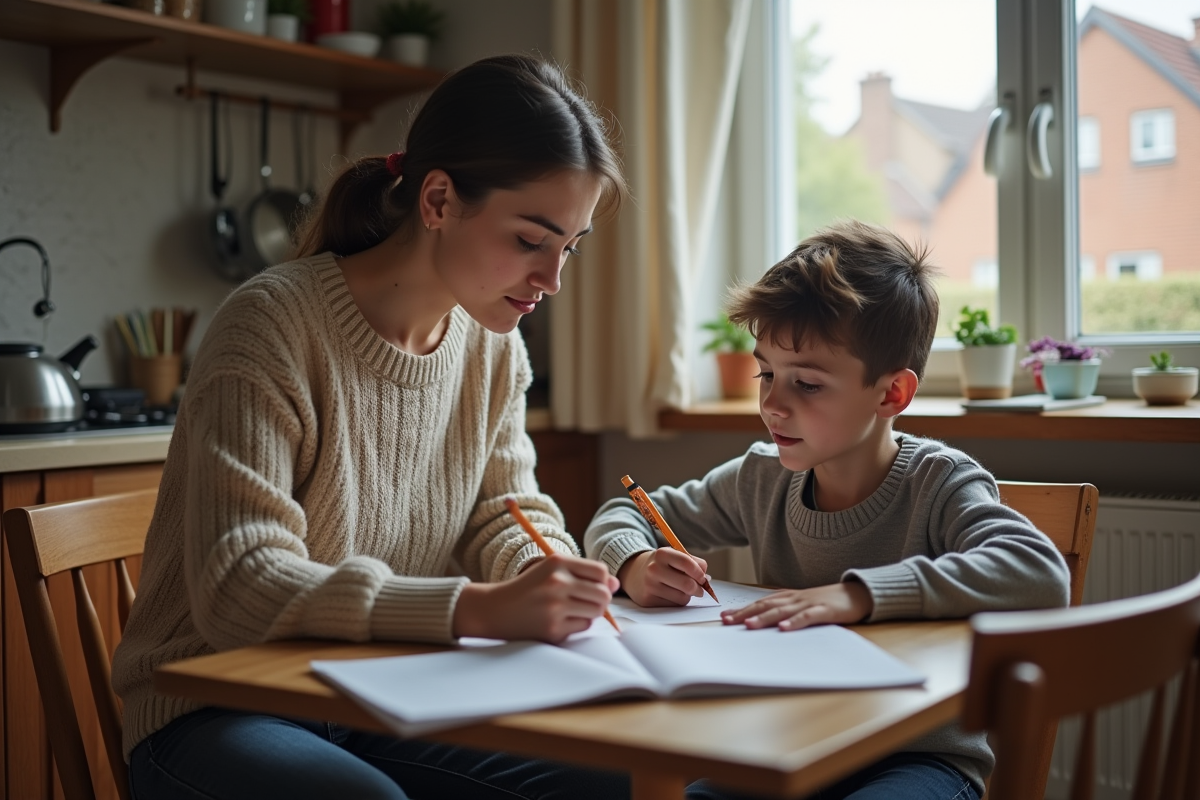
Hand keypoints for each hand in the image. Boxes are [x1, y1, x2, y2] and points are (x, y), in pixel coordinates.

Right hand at [453, 554, 619, 642]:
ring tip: (572, 610)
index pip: (600, 571)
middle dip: (600, 599)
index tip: (591, 585)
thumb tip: (615, 583)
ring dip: (590, 613)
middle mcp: (557, 583)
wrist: (495, 610)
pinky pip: (582, 627)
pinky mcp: (553, 629)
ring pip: (596, 612)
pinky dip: (576, 625)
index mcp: (557, 562)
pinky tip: (559, 620)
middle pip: (603, 593)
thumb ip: (583, 574)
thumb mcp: (551, 571)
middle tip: (585, 602)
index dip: (601, 580)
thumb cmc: (528, 588)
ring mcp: (555, 607)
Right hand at [616, 548, 708, 606]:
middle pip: (687, 584)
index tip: (703, 578)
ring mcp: (650, 586)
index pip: (687, 564)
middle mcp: (654, 569)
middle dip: (698, 589)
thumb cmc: (661, 564)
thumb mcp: (673, 556)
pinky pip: (673, 605)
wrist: (634, 573)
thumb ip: (693, 562)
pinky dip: (676, 602)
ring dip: (687, 596)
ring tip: (680, 590)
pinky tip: (669, 595)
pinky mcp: (648, 600)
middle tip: (699, 589)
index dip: (700, 573)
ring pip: (682, 598)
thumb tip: (707, 578)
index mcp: (662, 554)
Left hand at [721, 581, 872, 630]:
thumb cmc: (826, 601)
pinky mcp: (824, 610)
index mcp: (787, 597)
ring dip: (765, 618)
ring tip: (749, 625)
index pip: (760, 603)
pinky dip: (794, 622)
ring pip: (782, 611)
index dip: (742, 609)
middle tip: (727, 621)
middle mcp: (794, 599)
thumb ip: (784, 612)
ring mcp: (808, 603)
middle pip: (766, 605)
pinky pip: (807, 617)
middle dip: (745, 613)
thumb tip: (761, 623)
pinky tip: (784, 629)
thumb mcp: (802, 605)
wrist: (856, 594)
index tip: (724, 617)